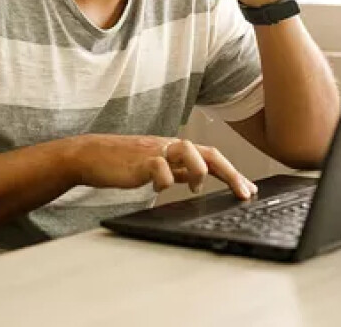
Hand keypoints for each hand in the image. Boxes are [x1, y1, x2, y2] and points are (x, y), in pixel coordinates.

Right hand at [68, 134, 257, 199]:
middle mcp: (170, 147)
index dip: (233, 172)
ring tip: (195, 188)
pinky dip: (163, 180)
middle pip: (208, 152)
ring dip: (198, 171)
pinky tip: (158, 189)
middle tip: (244, 192)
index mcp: (177, 150)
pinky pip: (158, 167)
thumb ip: (177, 171)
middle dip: (230, 172)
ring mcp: (156, 151)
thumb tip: (198, 181)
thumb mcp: (158, 167)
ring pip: (188, 150)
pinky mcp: (139, 160)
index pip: (212, 157)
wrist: (92, 155)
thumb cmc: (124, 162)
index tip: (249, 190)